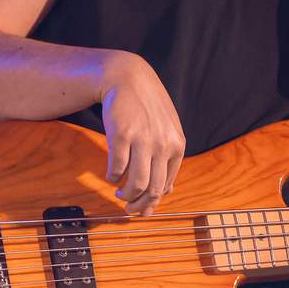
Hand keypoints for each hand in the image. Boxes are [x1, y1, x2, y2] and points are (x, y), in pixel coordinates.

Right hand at [100, 53, 185, 214]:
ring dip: (125, 195)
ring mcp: (143, 140)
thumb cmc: (146, 107)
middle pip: (152, 189)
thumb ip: (169, 159)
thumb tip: (167, 192)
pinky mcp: (121, 135)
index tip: (142, 208)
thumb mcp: (167, 130)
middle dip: (139, 205)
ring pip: (136, 184)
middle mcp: (163, 144)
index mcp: (177, 145)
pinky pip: (117, 168)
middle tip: (129, 209)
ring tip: (119, 194)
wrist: (127, 78)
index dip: (153, 202)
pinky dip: (112, 177)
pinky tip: (111, 175)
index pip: (166, 185)